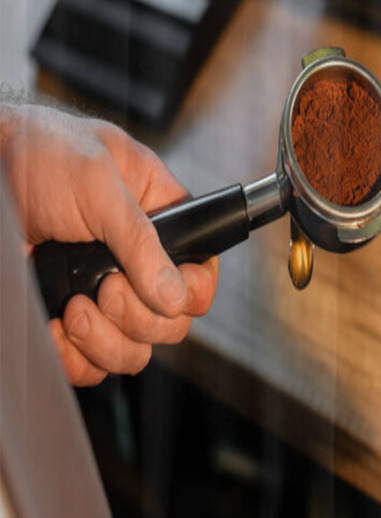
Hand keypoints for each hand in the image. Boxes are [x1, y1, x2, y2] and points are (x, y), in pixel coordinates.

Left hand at [0, 104, 218, 385]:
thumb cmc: (42, 153)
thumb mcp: (100, 184)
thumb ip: (140, 241)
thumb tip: (173, 295)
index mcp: (163, 222)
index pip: (200, 273)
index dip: (191, 292)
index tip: (162, 290)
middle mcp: (139, 262)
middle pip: (171, 322)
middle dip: (139, 317)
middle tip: (106, 287)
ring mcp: (105, 293)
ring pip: (135, 351)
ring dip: (106, 342)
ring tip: (76, 307)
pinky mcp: (71, 316)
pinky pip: (92, 364)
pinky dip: (77, 359)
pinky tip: (57, 327)